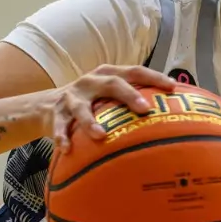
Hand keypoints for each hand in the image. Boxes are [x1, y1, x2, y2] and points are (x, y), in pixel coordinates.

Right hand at [50, 65, 173, 155]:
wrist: (47, 106)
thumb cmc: (92, 103)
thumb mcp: (110, 97)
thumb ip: (133, 103)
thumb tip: (171, 121)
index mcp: (109, 75)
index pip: (135, 72)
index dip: (153, 77)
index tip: (172, 87)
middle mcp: (91, 82)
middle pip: (112, 84)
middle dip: (129, 95)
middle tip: (144, 109)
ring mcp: (73, 97)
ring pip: (81, 107)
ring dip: (90, 121)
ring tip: (100, 135)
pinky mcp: (56, 113)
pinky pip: (59, 126)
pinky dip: (63, 137)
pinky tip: (67, 149)